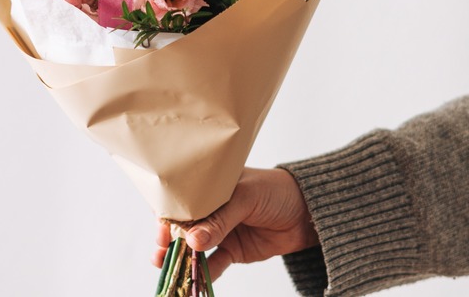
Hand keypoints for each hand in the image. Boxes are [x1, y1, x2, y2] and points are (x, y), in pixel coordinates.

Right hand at [151, 168, 318, 278]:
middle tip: (161, 251)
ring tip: (167, 266)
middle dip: (168, 239)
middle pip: (183, 226)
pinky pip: (213, 264)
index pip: (182, 199)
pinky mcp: (233, 251)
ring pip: (194, 247)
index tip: (161, 228)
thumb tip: (192, 241)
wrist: (307, 212)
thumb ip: (220, 219)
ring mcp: (221, 231)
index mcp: (211, 187)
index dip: (168, 213)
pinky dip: (203, 274)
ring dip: (180, 257)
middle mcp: (212, 209)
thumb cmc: (276, 191)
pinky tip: (193, 281)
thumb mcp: (246, 197)